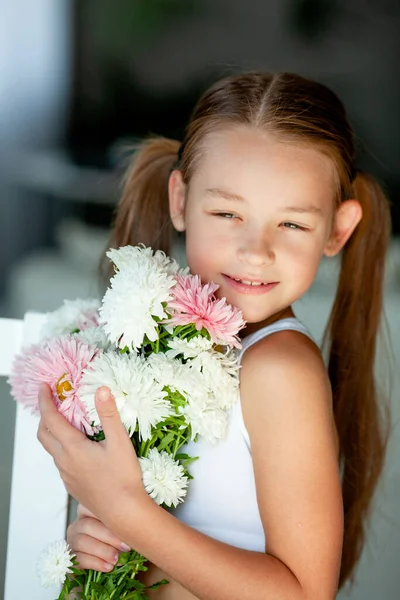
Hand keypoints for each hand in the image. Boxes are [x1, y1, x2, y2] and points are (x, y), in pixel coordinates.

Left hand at [37, 384, 148, 531]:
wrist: (124, 513)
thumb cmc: (124, 479)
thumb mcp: (120, 442)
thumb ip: (109, 415)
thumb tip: (101, 390)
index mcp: (73, 448)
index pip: (50, 419)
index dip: (45, 401)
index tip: (44, 387)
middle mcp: (64, 462)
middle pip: (44, 434)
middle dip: (45, 415)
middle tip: (54, 401)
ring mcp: (67, 475)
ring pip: (52, 449)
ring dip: (54, 431)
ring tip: (69, 420)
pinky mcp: (73, 485)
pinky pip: (61, 461)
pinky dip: (63, 446)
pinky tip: (80, 445)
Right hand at [67, 504, 130, 571]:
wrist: (107, 574)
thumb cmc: (120, 545)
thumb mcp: (124, 529)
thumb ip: (125, 521)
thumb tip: (139, 517)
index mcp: (90, 511)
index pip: (92, 504)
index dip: (108, 514)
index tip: (126, 525)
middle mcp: (78, 524)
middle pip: (88, 525)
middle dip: (108, 536)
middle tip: (126, 547)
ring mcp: (72, 541)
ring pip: (81, 542)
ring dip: (102, 551)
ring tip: (116, 559)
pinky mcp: (70, 559)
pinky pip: (78, 558)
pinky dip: (95, 563)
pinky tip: (108, 567)